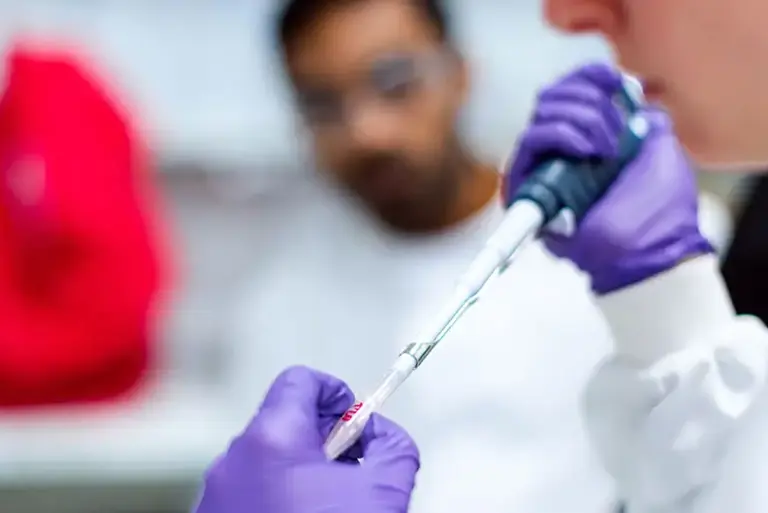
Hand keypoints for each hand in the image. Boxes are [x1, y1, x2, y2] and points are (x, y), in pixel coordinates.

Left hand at [194, 366, 419, 512]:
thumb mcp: (383, 495)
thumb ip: (394, 447)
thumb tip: (384, 435)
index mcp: (272, 437)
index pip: (301, 380)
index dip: (336, 391)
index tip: (356, 417)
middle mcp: (235, 458)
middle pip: (285, 419)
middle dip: (326, 437)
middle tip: (354, 467)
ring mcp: (218, 492)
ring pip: (268, 459)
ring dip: (304, 470)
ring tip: (331, 504)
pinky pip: (250, 491)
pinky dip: (279, 496)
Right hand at [503, 63, 711, 293]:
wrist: (647, 250)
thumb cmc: (658, 210)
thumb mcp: (661, 148)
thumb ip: (644, 117)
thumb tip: (631, 91)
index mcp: (592, 138)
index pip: (573, 88)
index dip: (590, 77)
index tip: (617, 82)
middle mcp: (563, 149)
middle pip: (554, 94)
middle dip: (590, 101)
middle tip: (617, 134)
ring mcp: (544, 166)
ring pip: (542, 111)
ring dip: (581, 120)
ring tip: (606, 150)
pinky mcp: (527, 185)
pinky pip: (531, 139)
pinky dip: (562, 135)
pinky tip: (588, 154)